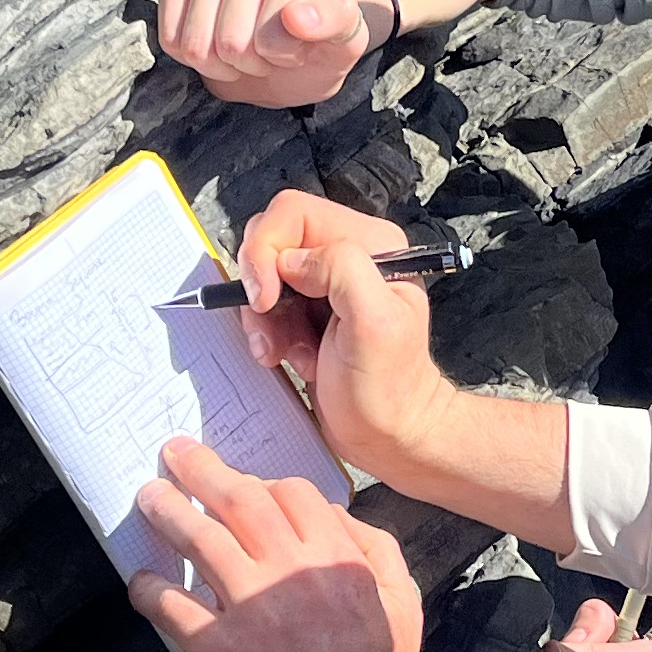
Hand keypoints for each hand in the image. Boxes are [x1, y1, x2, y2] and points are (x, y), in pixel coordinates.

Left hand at [129, 436, 426, 651]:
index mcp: (339, 557)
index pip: (293, 493)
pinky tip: (140, 583)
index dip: (261, 481)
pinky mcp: (218, 650)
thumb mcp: (403, 606)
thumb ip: (377, 552)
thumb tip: (340, 516)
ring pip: (201, 540)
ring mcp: (252, 608)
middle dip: (202, 471)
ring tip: (148, 498)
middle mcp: (293, 571)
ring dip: (168, 512)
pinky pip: (173, 607)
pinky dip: (151, 590)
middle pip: (239, 500)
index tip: (240, 483)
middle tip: (176, 455)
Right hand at [155, 0, 380, 106]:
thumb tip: (296, 17)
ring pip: (197, 42)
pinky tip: (213, 43)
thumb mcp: (345, 41)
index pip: (277, 29)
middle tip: (269, 54)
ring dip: (220, 63)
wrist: (287, 45)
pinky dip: (189, 55)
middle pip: (232, 40)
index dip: (286, 54)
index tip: (300, 48)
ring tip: (245, 50)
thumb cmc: (317, 43)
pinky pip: (170, 36)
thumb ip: (334, 23)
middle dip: (251, 62)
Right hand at [226, 189, 463, 483]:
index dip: (267, 252)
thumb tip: (291, 260)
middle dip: (261, 289)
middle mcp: (347, 256)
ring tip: (287, 354)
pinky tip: (292, 359)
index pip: (293, 214)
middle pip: (271, 241)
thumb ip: (340, 270)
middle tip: (273, 333)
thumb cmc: (389, 391)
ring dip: (265, 320)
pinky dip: (268, 334)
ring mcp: (325, 285)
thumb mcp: (374, 323)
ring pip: (263, 277)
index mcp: (371, 245)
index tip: (267, 300)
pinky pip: (266, 307)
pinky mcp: (308, 312)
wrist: (390, 437)